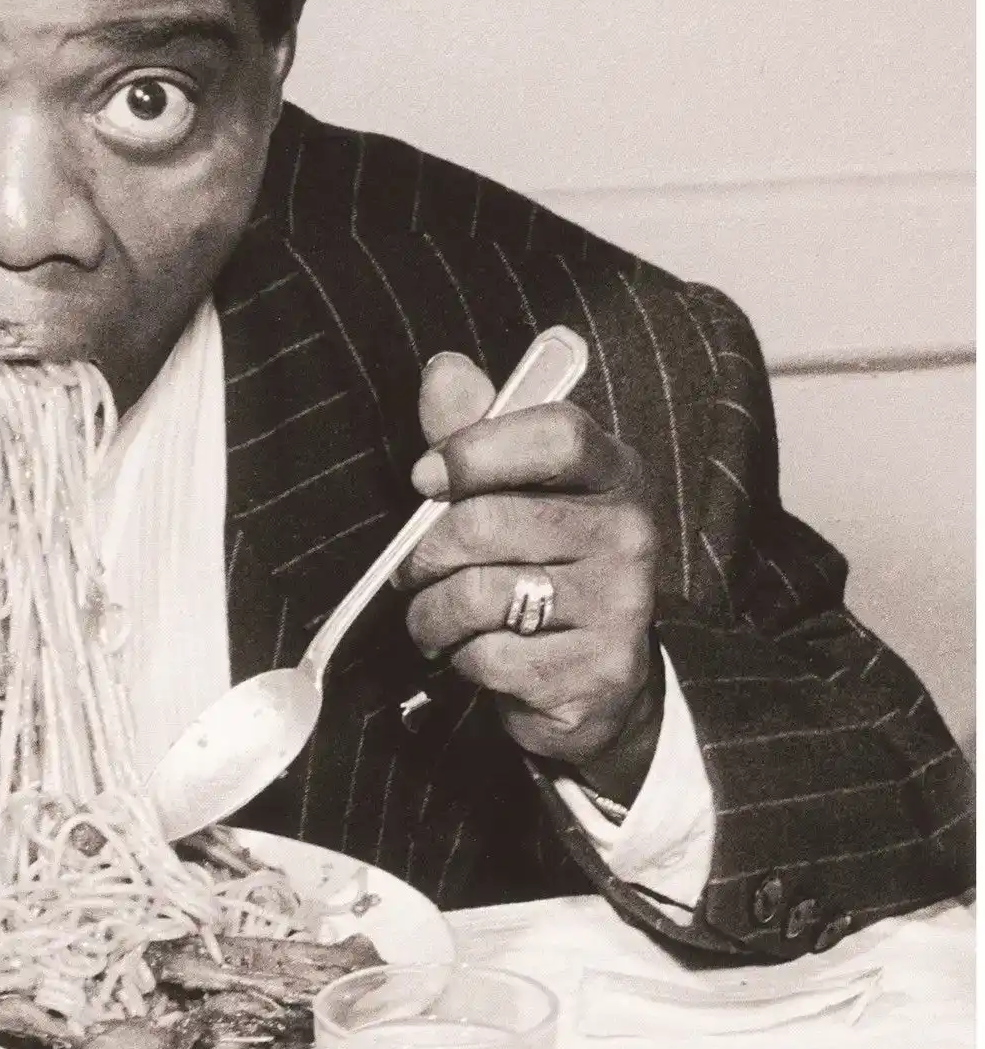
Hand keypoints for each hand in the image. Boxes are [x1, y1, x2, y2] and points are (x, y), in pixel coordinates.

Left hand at [395, 350, 663, 803]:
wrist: (593, 679)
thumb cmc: (535, 565)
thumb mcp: (510, 490)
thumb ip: (473, 431)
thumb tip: (443, 369)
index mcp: (613, 473)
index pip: (554, 434)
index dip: (475, 450)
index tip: (426, 476)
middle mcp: (629, 534)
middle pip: (488, 522)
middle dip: (427, 552)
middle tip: (418, 569)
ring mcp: (620, 607)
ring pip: (477, 593)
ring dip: (432, 612)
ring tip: (438, 617)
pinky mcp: (596, 672)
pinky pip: (488, 656)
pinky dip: (460, 659)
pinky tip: (476, 654)